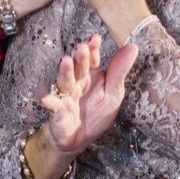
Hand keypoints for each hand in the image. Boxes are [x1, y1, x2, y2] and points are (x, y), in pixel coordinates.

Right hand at [42, 35, 139, 157]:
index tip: (95, 38)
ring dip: (65, 72)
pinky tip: (46, 99)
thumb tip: (133, 47)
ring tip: (65, 61)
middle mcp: (77, 83)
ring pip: (65, 82)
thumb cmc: (95, 114)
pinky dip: (50, 103)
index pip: (92, 60)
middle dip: (80, 58)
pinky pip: (54, 107)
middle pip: (78, 68)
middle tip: (82, 47)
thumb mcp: (113, 93)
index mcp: (92, 77)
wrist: (78, 140)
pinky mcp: (58, 113)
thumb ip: (119, 71)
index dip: (93, 49)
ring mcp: (66, 97)